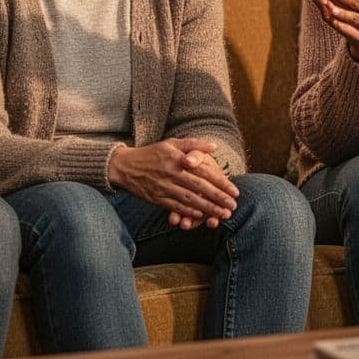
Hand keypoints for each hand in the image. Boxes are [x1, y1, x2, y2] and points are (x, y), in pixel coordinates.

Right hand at [107, 139, 238, 226]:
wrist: (124, 166)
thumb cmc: (151, 153)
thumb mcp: (171, 143)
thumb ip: (193, 144)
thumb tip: (214, 146)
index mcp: (177, 158)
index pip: (204, 171)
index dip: (220, 182)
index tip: (234, 191)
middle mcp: (172, 173)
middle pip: (199, 187)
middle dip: (218, 198)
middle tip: (233, 206)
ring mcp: (164, 187)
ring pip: (190, 199)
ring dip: (207, 208)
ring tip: (222, 214)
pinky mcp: (157, 198)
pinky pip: (175, 206)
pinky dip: (189, 212)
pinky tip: (200, 216)